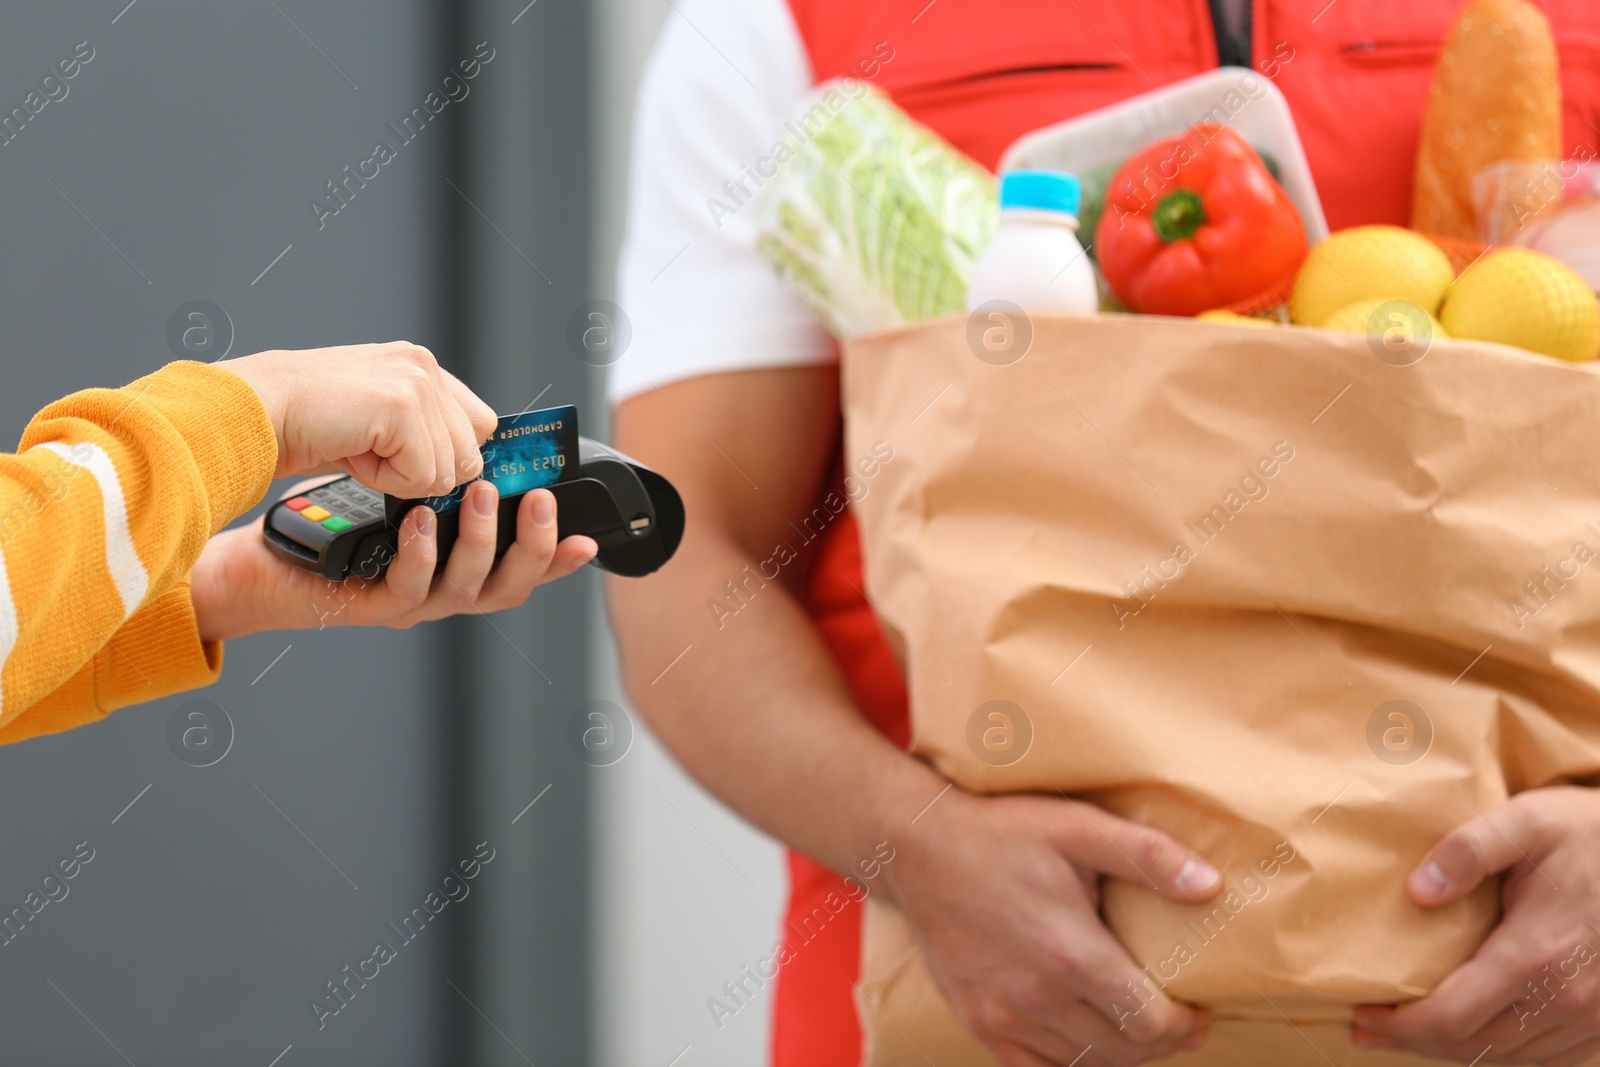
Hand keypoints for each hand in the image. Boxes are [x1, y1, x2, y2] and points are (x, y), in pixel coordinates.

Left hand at [189, 476, 596, 638]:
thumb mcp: (396, 484)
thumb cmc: (328, 521)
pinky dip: (423, 553)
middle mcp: (443, 589)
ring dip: (480, 540)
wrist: (260, 560)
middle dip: (532, 544)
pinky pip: (410, 589)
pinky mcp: (372, 604)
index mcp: (458, 565)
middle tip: (538, 501)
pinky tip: (421, 520)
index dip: (559, 557)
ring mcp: (410, 602)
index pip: (522, 566)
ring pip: (467, 588)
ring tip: (479, 494)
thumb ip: (440, 469)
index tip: (587, 536)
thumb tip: (482, 431)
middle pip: (510, 585)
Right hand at [218, 342, 495, 497]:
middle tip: (372, 454)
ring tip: (358, 449)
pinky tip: (354, 453)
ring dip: (401, 477)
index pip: (480, 425)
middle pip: (470, 453)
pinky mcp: (403, 407)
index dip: (448, 456)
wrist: (253, 412)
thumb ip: (423, 433)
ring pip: (449, 469)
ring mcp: (416, 382)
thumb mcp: (377, 424)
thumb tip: (463, 468)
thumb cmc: (304, 423)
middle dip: (424, 471)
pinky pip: (423, 475)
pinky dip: (386, 480)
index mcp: (420, 366)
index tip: (410, 463)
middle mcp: (424, 366)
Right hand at [882, 789, 1220, 1066]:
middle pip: (1122, 1052)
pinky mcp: (977, 1020)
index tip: (1199, 1011)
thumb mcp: (1079, 827)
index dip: (1186, 1026)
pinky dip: (1070, 1064)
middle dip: (1162, 1043)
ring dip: (1120, 1055)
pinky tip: (1085, 1040)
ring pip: (1082, 1064)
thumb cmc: (1002, 833)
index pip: (1149, 1024)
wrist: (919, 848)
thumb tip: (1211, 886)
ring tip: (1135, 1026)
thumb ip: (1149, 856)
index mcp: (1071, 952)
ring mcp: (1001, 1014)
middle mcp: (1036, 996)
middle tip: (1179, 1021)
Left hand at [1353, 786, 1599, 1065]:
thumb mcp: (1525, 820)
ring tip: (1407, 1031)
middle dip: (1413, 1042)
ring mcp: (1590, 1015)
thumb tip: (1417, 890)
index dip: (1401, 1027)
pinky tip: (1469, 1033)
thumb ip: (1467, 850)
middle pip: (1474, 1045)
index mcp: (1537, 952)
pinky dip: (1500, 1052)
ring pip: (1508, 1057)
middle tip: (1367, 1028)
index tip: (1362, 1016)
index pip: (1453, 1016)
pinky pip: (1544, 1057)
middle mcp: (1566, 996)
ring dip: (1453, 1050)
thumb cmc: (1584, 833)